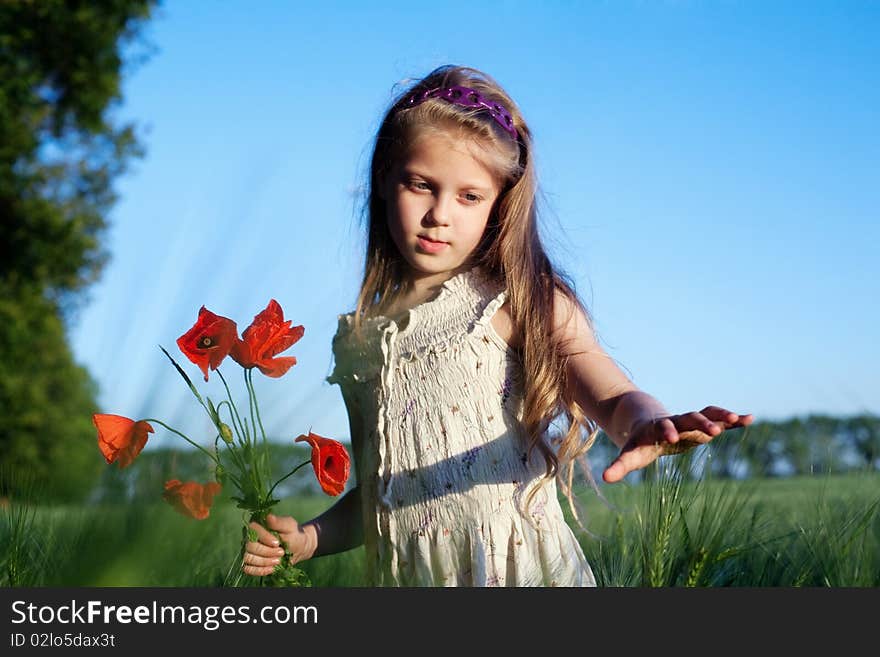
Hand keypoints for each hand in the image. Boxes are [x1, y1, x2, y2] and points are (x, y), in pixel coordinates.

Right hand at [241, 513, 315, 576]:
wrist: (299, 548)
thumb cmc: (293, 534)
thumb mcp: (289, 526)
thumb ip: (279, 523)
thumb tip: (269, 516)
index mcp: (259, 526)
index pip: (253, 530)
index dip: (264, 538)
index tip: (277, 543)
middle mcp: (251, 538)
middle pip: (250, 546)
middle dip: (266, 552)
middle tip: (281, 552)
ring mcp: (250, 551)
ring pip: (248, 558)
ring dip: (264, 562)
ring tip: (278, 561)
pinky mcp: (252, 563)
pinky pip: (248, 569)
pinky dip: (259, 570)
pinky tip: (271, 569)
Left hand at [602, 406, 753, 483]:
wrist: (646, 420)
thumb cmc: (640, 441)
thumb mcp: (631, 453)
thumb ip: (620, 465)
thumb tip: (605, 479)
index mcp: (658, 428)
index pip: (662, 427)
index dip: (666, 431)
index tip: (670, 437)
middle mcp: (676, 421)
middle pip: (688, 418)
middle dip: (699, 423)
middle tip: (711, 431)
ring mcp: (690, 421)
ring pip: (706, 414)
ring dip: (719, 416)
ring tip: (737, 418)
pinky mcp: (702, 424)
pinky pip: (720, 420)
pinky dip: (733, 419)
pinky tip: (750, 419)